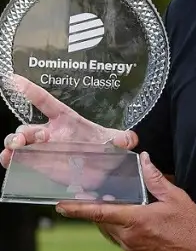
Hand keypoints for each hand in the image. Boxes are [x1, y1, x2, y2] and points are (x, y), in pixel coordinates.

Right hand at [1, 75, 136, 172]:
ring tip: (14, 149)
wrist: (101, 171)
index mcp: (65, 120)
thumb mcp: (114, 140)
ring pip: (18, 141)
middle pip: (27, 127)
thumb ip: (123, 138)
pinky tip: (8, 160)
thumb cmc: (103, 148)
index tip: (14, 79)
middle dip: (22, 132)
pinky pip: (17, 159)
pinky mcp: (38, 164)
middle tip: (26, 139)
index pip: (46, 101)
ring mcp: (41, 148)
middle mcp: (50, 132)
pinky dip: (9, 159)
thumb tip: (129, 139)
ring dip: (13, 143)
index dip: (30, 90)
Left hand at [55, 152, 195, 250]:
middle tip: (100, 199)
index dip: (78, 209)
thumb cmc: (192, 227)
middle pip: (104, 223)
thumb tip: (144, 160)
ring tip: (125, 210)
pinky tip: (142, 226)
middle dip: (100, 211)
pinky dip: (126, 232)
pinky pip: (124, 243)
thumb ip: (156, 180)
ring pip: (113, 234)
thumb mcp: (177, 198)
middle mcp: (129, 238)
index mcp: (136, 221)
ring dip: (114, 222)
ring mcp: (133, 250)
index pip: (99, 213)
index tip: (61, 206)